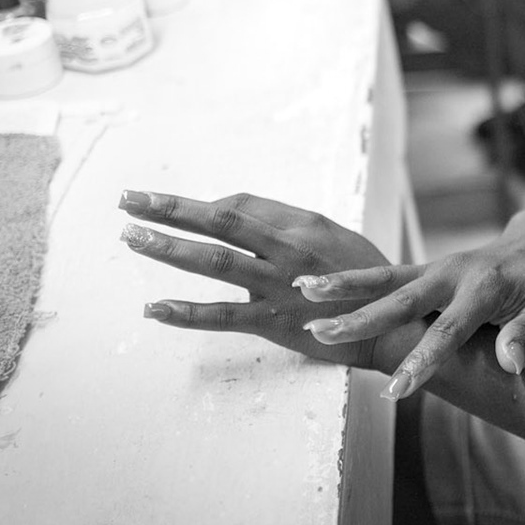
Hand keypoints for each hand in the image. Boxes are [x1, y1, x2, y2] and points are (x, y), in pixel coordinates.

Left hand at [120, 190, 409, 370]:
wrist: (396, 325)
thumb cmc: (363, 278)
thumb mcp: (333, 238)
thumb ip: (289, 226)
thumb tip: (240, 212)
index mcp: (303, 224)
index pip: (240, 206)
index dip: (204, 208)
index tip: (175, 210)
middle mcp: (288, 248)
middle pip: (221, 221)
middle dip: (171, 208)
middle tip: (128, 199)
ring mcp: (279, 285)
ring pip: (214, 261)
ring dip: (168, 248)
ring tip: (131, 236)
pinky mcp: (274, 322)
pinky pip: (222, 316)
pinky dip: (184, 313)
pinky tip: (153, 308)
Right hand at [290, 221, 524, 398]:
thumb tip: (510, 363)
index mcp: (485, 289)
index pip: (450, 331)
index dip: (424, 361)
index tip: (397, 390)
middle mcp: (452, 274)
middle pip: (402, 301)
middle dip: (363, 320)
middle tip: (323, 334)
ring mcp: (434, 268)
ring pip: (383, 280)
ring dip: (343, 288)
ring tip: (302, 293)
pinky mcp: (422, 269)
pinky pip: (381, 275)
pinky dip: (349, 280)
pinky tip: (310, 285)